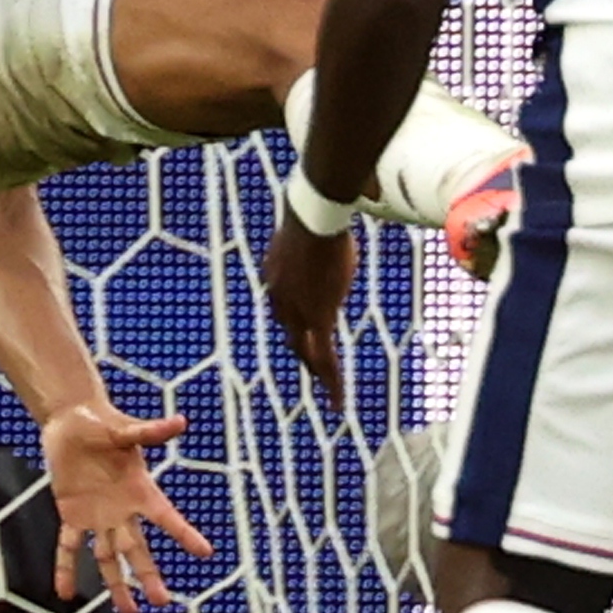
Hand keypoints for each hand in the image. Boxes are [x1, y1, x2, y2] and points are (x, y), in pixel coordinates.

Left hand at [41, 401, 211, 610]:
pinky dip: (66, 568)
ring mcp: (97, 516)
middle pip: (138, 548)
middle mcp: (123, 510)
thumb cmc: (103, 422)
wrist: (72, 421)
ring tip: (129, 612)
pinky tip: (65, 593)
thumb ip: (150, 432)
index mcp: (140, 490)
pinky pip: (70, 546)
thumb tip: (181, 422)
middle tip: (162, 601)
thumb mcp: (126, 429)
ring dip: (117, 584)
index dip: (185, 534)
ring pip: (109, 557)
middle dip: (149, 575)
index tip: (205, 552)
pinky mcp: (72, 515)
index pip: (166, 517)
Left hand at [262, 212, 357, 401]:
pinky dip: (330, 381)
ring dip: (318, 373)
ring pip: (307, 352)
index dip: (298, 320)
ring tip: (329, 394)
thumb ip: (315, 238)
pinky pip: (325, 358)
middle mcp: (280, 300)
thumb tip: (330, 224)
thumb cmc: (315, 213)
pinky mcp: (318, 319)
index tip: (308, 326)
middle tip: (314, 371)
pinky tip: (337, 400)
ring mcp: (298, 312)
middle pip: (292, 334)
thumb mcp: (310, 229)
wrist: (312, 218)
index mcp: (275, 277)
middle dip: (304, 353)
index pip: (286, 307)